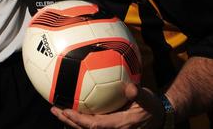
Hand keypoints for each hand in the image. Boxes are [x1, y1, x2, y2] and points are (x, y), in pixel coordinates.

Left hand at [50, 83, 164, 128]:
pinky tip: (70, 108)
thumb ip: (138, 94)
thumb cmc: (151, 105)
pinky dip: (78, 118)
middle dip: (68, 121)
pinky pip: (91, 123)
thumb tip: (130, 88)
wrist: (159, 115)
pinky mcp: (109, 125)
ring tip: (57, 109)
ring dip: (70, 120)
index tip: (65, 110)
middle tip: (54, 109)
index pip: (94, 125)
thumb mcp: (147, 99)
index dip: (79, 120)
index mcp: (120, 125)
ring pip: (85, 128)